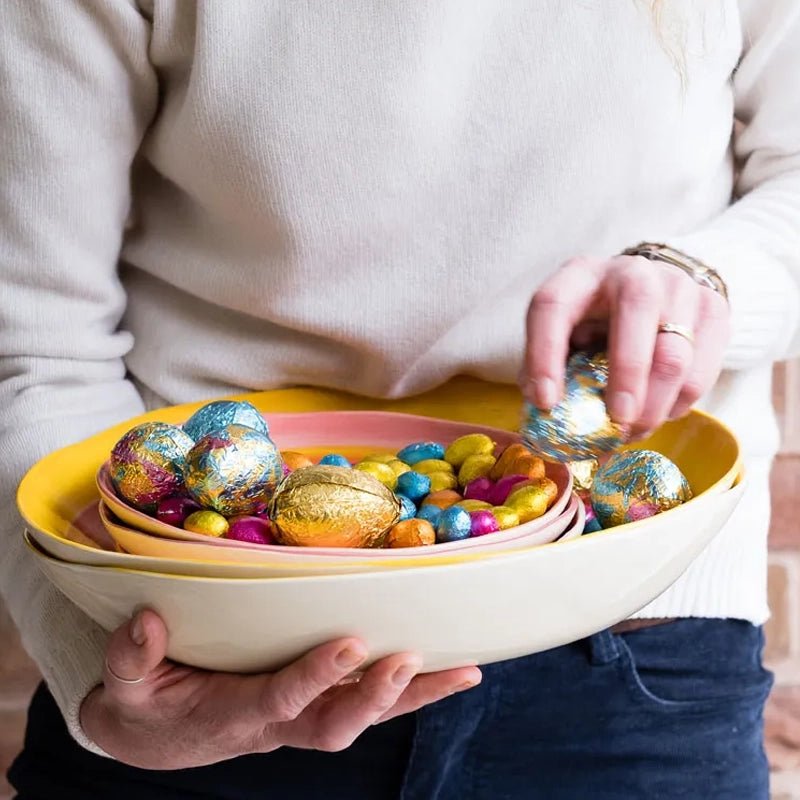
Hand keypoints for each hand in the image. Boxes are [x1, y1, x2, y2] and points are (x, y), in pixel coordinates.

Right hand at [80, 609, 480, 768]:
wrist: (160, 736)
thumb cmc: (146, 702)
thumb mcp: (125, 685)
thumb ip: (131, 658)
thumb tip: (146, 621)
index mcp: (235, 713)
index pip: (281, 698)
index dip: (314, 676)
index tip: (350, 642)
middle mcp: (280, 722)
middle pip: (336, 723)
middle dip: (376, 697)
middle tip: (411, 659)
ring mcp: (304, 715)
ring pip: (366, 714)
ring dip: (416, 695)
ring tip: (465, 670)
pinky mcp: (318, 702)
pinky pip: (370, 699)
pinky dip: (413, 689)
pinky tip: (453, 669)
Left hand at [521, 255, 729, 434]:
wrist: (654, 291)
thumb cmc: (596, 322)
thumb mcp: (564, 335)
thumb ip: (550, 368)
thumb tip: (544, 415)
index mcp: (579, 276)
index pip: (553, 306)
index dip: (544, 355)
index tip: (545, 401)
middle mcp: (631, 272)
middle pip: (636, 312)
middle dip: (626, 377)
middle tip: (616, 424)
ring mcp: (679, 287)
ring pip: (675, 352)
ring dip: (653, 406)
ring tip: (631, 433)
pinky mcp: (713, 310)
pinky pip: (701, 371)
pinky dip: (678, 405)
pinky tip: (659, 413)